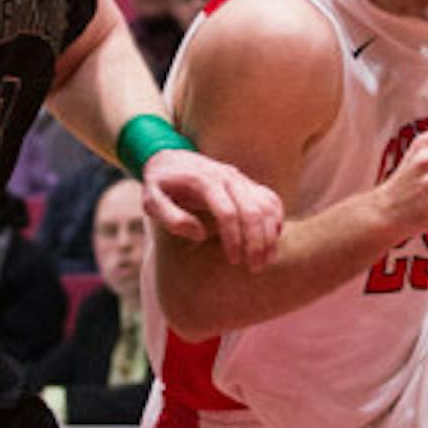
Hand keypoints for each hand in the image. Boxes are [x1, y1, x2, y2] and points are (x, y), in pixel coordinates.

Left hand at [142, 149, 283, 267]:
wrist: (168, 159)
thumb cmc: (159, 186)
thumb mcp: (151, 201)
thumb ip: (170, 217)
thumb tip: (200, 235)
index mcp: (204, 182)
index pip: (228, 212)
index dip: (234, 238)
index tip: (234, 261)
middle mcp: (227, 177)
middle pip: (253, 210)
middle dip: (257, 241)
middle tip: (255, 268)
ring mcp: (240, 179)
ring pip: (266, 204)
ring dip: (270, 234)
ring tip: (267, 260)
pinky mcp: (247, 183)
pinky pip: (270, 199)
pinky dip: (277, 219)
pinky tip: (273, 241)